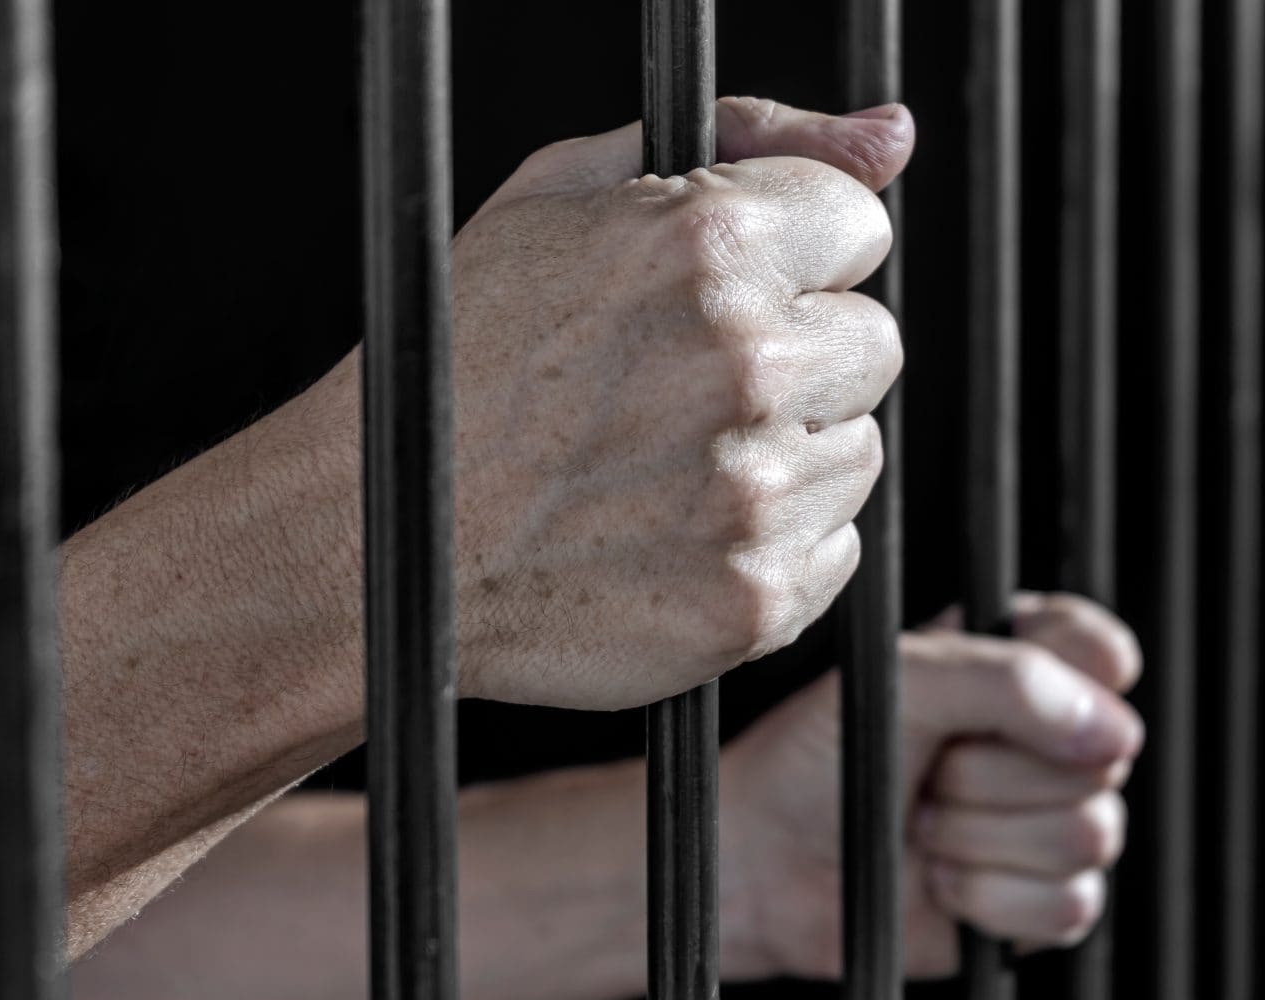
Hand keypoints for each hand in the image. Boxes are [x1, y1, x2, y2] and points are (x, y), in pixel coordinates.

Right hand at [295, 98, 913, 709]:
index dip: (792, 256)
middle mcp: (746, 365)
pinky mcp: (754, 599)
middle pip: (872, 342)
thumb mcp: (565, 196)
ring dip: (786, 450)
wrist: (372, 539)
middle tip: (684, 386)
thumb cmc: (458, 356)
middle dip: (799, 353)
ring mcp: (754, 494)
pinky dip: (772, 541)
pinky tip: (678, 530)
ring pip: (856, 449)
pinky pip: (833, 546)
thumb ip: (749, 136)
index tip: (728, 292)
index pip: (858, 225)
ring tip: (667, 463)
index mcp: (706, 244)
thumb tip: (892, 135)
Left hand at [720, 593, 1143, 978]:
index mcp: (1018, 663)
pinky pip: (1070, 905)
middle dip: (992, 772)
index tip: (1011, 695)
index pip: (1102, 652)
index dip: (1074, 678)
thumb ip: (1009, 681)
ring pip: (1090, 832)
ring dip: (980, 835)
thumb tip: (1113, 733)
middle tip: (927, 769)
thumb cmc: (818, 754)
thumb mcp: (903, 683)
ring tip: (921, 822)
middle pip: (1103, 756)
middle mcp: (1045, 740)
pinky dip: (988, 896)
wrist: (765, 858)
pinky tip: (938, 879)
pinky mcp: (1040, 903)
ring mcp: (1048, 823)